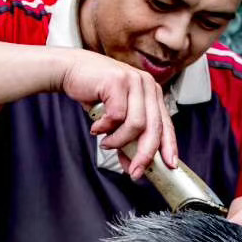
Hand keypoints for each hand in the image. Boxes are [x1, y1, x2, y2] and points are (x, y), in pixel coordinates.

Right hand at [58, 49, 176, 179]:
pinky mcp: (118, 81)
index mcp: (152, 93)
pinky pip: (117, 116)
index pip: (166, 124)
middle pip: (154, 127)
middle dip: (144, 154)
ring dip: (119, 140)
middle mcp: (147, 85)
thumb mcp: (116, 119)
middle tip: (134, 171)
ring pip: (136, 124)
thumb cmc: (95, 94)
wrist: (71, 70)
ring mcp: (134, 81)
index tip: (169, 165)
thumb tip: (133, 166)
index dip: (169, 146)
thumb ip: (127, 140)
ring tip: (106, 143)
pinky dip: (104, 127)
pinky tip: (96, 127)